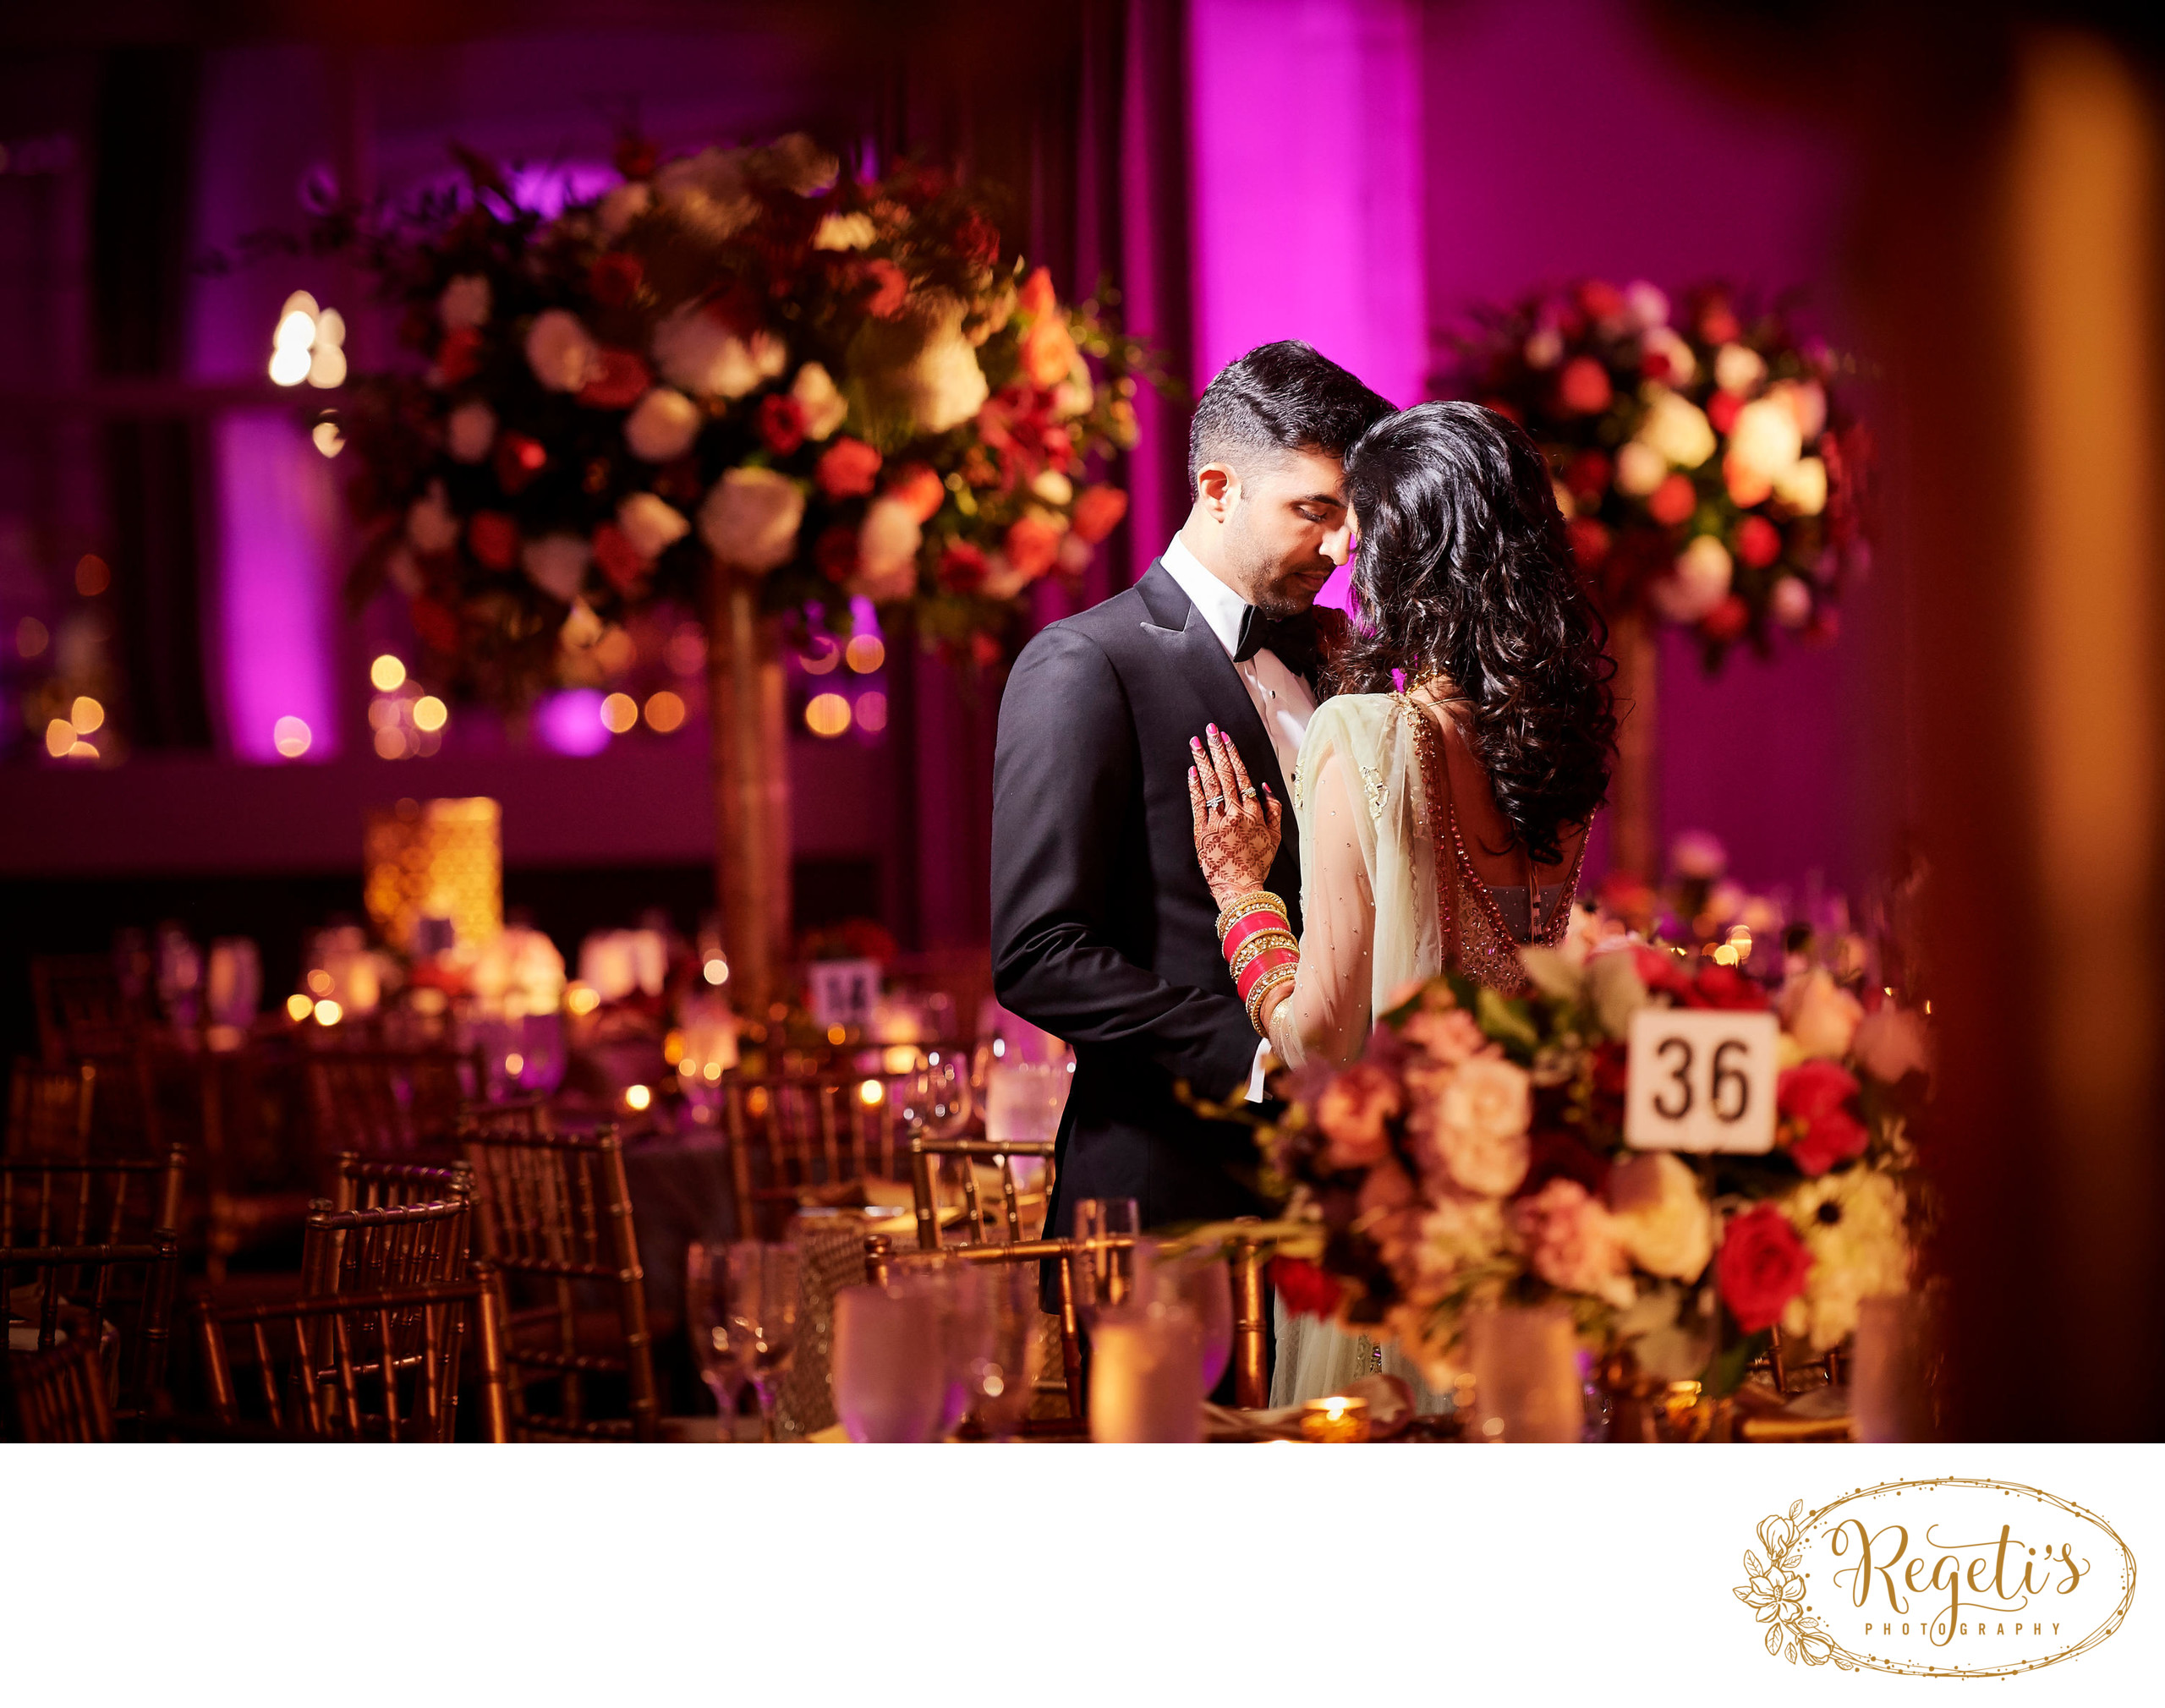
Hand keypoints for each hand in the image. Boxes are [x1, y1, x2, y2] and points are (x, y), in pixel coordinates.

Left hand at [1187, 724, 1282, 909]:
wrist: (1239, 887)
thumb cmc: (1257, 863)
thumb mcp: (1275, 837)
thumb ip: (1273, 809)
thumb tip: (1264, 785)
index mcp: (1254, 812)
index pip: (1242, 776)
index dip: (1233, 754)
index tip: (1227, 738)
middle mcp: (1235, 813)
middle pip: (1225, 774)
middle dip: (1217, 749)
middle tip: (1210, 730)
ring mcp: (1217, 821)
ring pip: (1210, 785)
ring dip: (1203, 760)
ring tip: (1196, 742)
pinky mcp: (1202, 831)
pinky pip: (1198, 803)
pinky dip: (1194, 786)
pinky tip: (1192, 770)